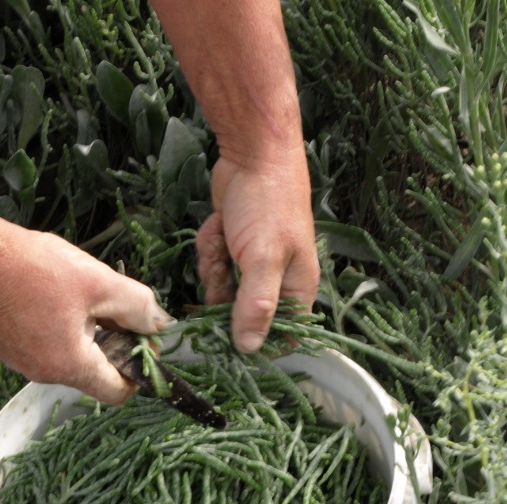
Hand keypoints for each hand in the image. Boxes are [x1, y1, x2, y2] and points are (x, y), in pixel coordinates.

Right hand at [0, 216, 172, 402]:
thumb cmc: (34, 267)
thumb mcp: (100, 282)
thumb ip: (138, 308)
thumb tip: (160, 325)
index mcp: (70, 366)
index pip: (118, 392)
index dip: (138, 370)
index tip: (141, 340)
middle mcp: (43, 373)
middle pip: (94, 371)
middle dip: (111, 342)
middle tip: (111, 303)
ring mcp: (19, 361)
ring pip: (68, 355)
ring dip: (84, 331)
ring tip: (77, 293)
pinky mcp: (4, 345)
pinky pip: (44, 344)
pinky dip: (57, 326)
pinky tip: (51, 294)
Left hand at [196, 152, 318, 352]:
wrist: (253, 153)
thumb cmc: (268, 204)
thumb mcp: (263, 259)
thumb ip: (256, 305)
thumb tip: (250, 348)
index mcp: (296, 289)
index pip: (281, 334)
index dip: (257, 341)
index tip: (229, 339)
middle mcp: (277, 280)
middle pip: (243, 314)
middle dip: (224, 294)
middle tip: (224, 267)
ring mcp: (253, 263)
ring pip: (223, 289)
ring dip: (215, 265)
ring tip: (223, 238)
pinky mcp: (233, 247)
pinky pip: (214, 263)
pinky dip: (210, 245)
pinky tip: (217, 226)